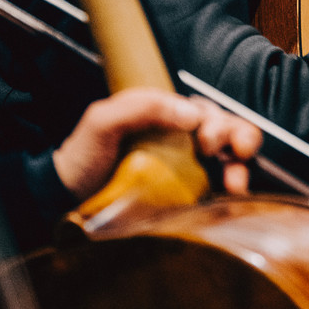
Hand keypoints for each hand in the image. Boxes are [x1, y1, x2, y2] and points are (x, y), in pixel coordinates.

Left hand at [52, 88, 261, 201]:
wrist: (66, 199)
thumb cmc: (83, 154)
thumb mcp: (104, 120)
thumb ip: (143, 107)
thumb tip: (192, 115)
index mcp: (167, 118)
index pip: (207, 113)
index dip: (218, 122)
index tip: (209, 139)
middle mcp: (183, 143)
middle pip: (228, 132)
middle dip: (241, 136)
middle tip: (237, 151)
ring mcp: (186, 173)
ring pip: (230, 161)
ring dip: (242, 167)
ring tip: (236, 182)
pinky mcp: (185, 201)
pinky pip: (216, 194)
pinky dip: (231, 194)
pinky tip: (229, 199)